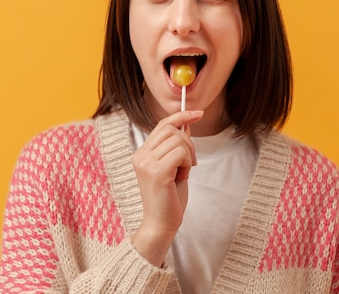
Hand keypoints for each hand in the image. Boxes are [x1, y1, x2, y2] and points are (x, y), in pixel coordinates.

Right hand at [131, 110, 202, 265]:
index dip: (181, 116)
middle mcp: (140, 156)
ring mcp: (146, 163)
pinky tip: (182, 177)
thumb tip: (186, 124)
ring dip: (188, 155)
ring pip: (178, 140)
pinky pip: (180, 152)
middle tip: (190, 163)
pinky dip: (188, 163)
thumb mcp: (174, 167)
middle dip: (188, 142)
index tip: (198, 113)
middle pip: (171, 129)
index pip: (162, 124)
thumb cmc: (169, 198)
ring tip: (182, 173)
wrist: (161, 224)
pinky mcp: (156, 171)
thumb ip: (177, 146)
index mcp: (142, 153)